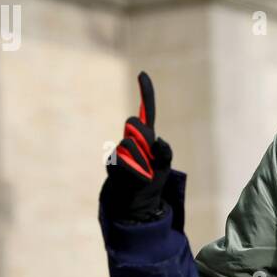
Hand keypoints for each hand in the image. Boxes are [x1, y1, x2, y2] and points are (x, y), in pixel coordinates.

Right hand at [102, 72, 172, 221]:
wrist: (136, 202)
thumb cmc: (151, 181)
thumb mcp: (164, 167)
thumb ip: (165, 153)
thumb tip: (159, 141)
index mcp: (148, 136)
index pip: (148, 110)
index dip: (146, 92)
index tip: (142, 74)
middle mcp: (132, 138)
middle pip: (134, 124)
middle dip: (142, 137)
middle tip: (148, 157)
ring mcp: (120, 148)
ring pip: (129, 145)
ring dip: (141, 162)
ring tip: (142, 173)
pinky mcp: (111, 159)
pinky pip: (122, 160)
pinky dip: (133, 171)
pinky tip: (133, 177)